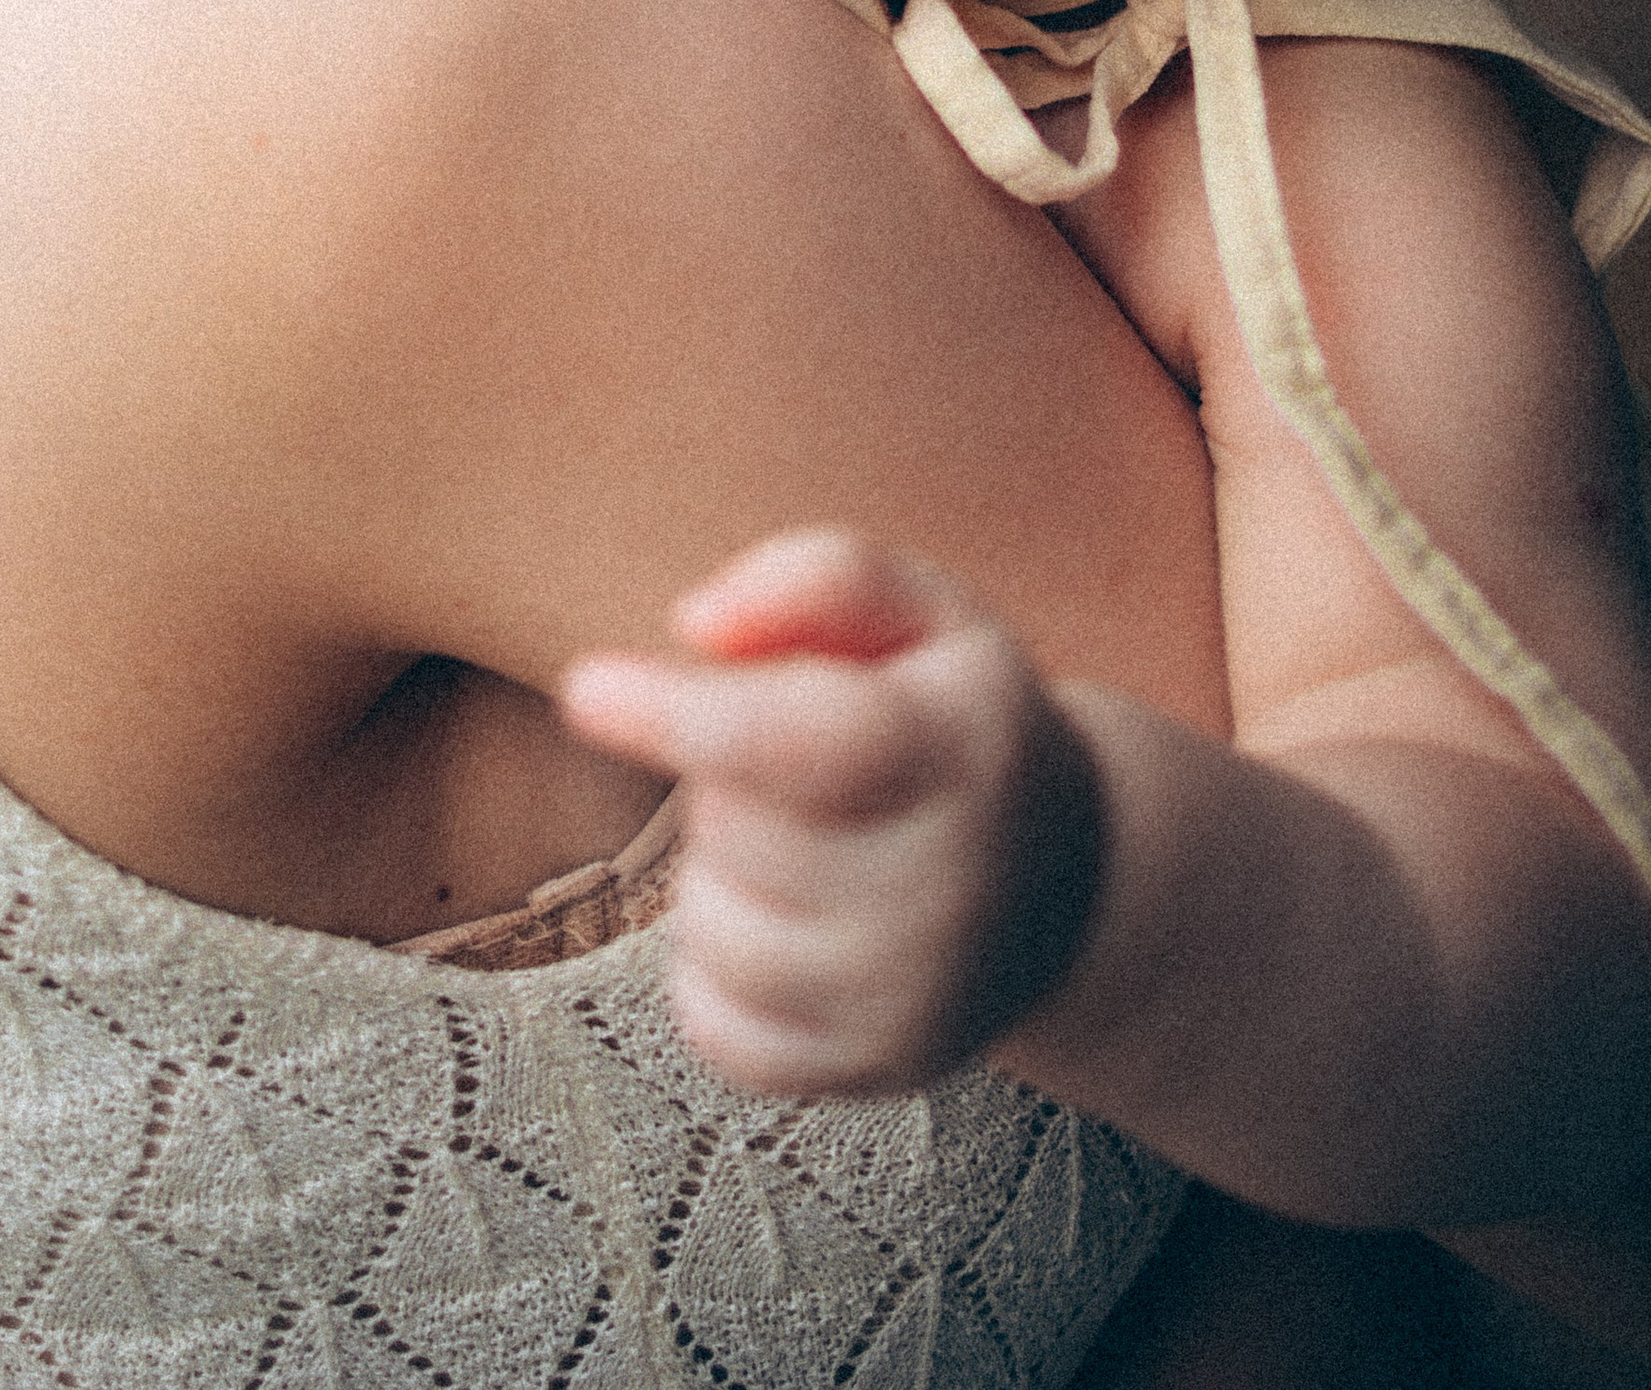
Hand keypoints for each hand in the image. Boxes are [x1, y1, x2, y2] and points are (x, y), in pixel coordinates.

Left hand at [561, 527, 1104, 1097]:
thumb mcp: (926, 613)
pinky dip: (718, 969)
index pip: (800, 740)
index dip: (680, 716)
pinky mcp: (868, 1072)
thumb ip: (821, 578)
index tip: (584, 687)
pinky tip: (793, 926)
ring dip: (723, 874)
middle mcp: (946, 887)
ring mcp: (910, 998)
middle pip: (733, 824)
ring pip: (709, 927)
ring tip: (810, 847)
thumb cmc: (957, 720)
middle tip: (807, 770)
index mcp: (959, 748)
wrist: (1066, 890)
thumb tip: (695, 625)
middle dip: (729, 780)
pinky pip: (711, 1021)